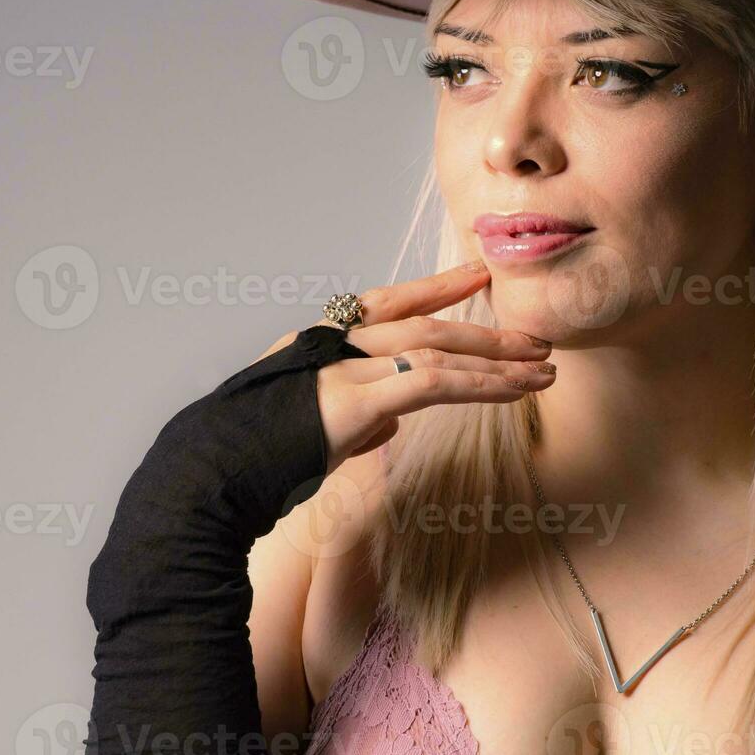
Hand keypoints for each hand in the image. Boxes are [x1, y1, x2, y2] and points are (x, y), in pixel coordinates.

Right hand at [261, 261, 556, 474]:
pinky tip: (513, 392)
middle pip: (422, 323)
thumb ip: (357, 415)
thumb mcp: (315, 429)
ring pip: (434, 348)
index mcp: (319, 342)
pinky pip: (432, 385)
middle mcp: (331, 344)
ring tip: (542, 369)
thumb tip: (392, 419)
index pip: (387, 303)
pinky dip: (479, 386)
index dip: (435, 288)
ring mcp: (341, 368)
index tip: (477, 275)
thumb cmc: (257, 462)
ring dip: (495, 359)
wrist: (213, 479)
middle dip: (484, 330)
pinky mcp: (354, 400)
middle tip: (536, 338)